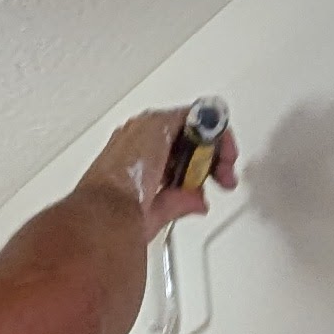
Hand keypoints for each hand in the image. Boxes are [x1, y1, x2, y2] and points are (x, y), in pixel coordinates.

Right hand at [83, 104, 238, 236]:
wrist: (108, 212)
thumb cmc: (117, 218)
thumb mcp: (156, 213)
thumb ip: (178, 203)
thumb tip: (197, 202)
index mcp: (133, 159)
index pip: (172, 154)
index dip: (195, 168)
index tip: (205, 186)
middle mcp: (139, 140)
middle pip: (185, 138)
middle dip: (210, 157)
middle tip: (223, 176)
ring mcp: (147, 129)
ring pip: (193, 126)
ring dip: (215, 146)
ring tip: (226, 166)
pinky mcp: (159, 122)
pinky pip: (196, 116)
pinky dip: (215, 130)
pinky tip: (224, 149)